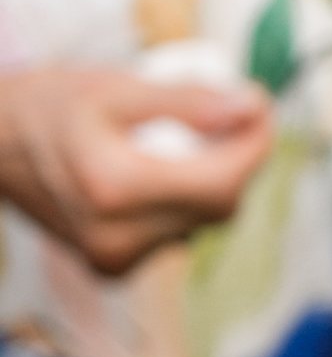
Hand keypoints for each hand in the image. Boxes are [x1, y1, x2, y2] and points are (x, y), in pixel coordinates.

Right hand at [0, 59, 273, 273]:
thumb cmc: (48, 107)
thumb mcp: (115, 88)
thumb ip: (187, 101)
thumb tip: (251, 108)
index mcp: (114, 189)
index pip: (223, 182)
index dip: (255, 145)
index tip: (259, 106)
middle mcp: (117, 236)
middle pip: (218, 206)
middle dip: (237, 160)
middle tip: (234, 114)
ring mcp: (113, 259)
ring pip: (200, 223)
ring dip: (212, 181)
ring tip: (198, 137)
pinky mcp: (111, 268)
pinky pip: (174, 234)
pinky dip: (183, 202)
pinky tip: (167, 170)